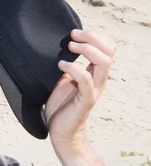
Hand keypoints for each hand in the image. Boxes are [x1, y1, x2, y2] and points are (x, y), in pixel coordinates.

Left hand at [45, 29, 114, 151]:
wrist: (61, 132)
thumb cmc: (60, 107)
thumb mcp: (62, 81)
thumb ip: (66, 65)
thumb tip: (57, 47)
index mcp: (95, 74)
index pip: (107, 47)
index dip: (94, 36)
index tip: (74, 33)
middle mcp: (98, 80)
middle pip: (108, 50)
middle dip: (92, 38)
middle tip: (72, 36)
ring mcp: (94, 89)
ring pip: (103, 62)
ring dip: (86, 49)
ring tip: (69, 47)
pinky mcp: (86, 100)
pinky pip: (85, 79)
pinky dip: (73, 68)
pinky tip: (61, 65)